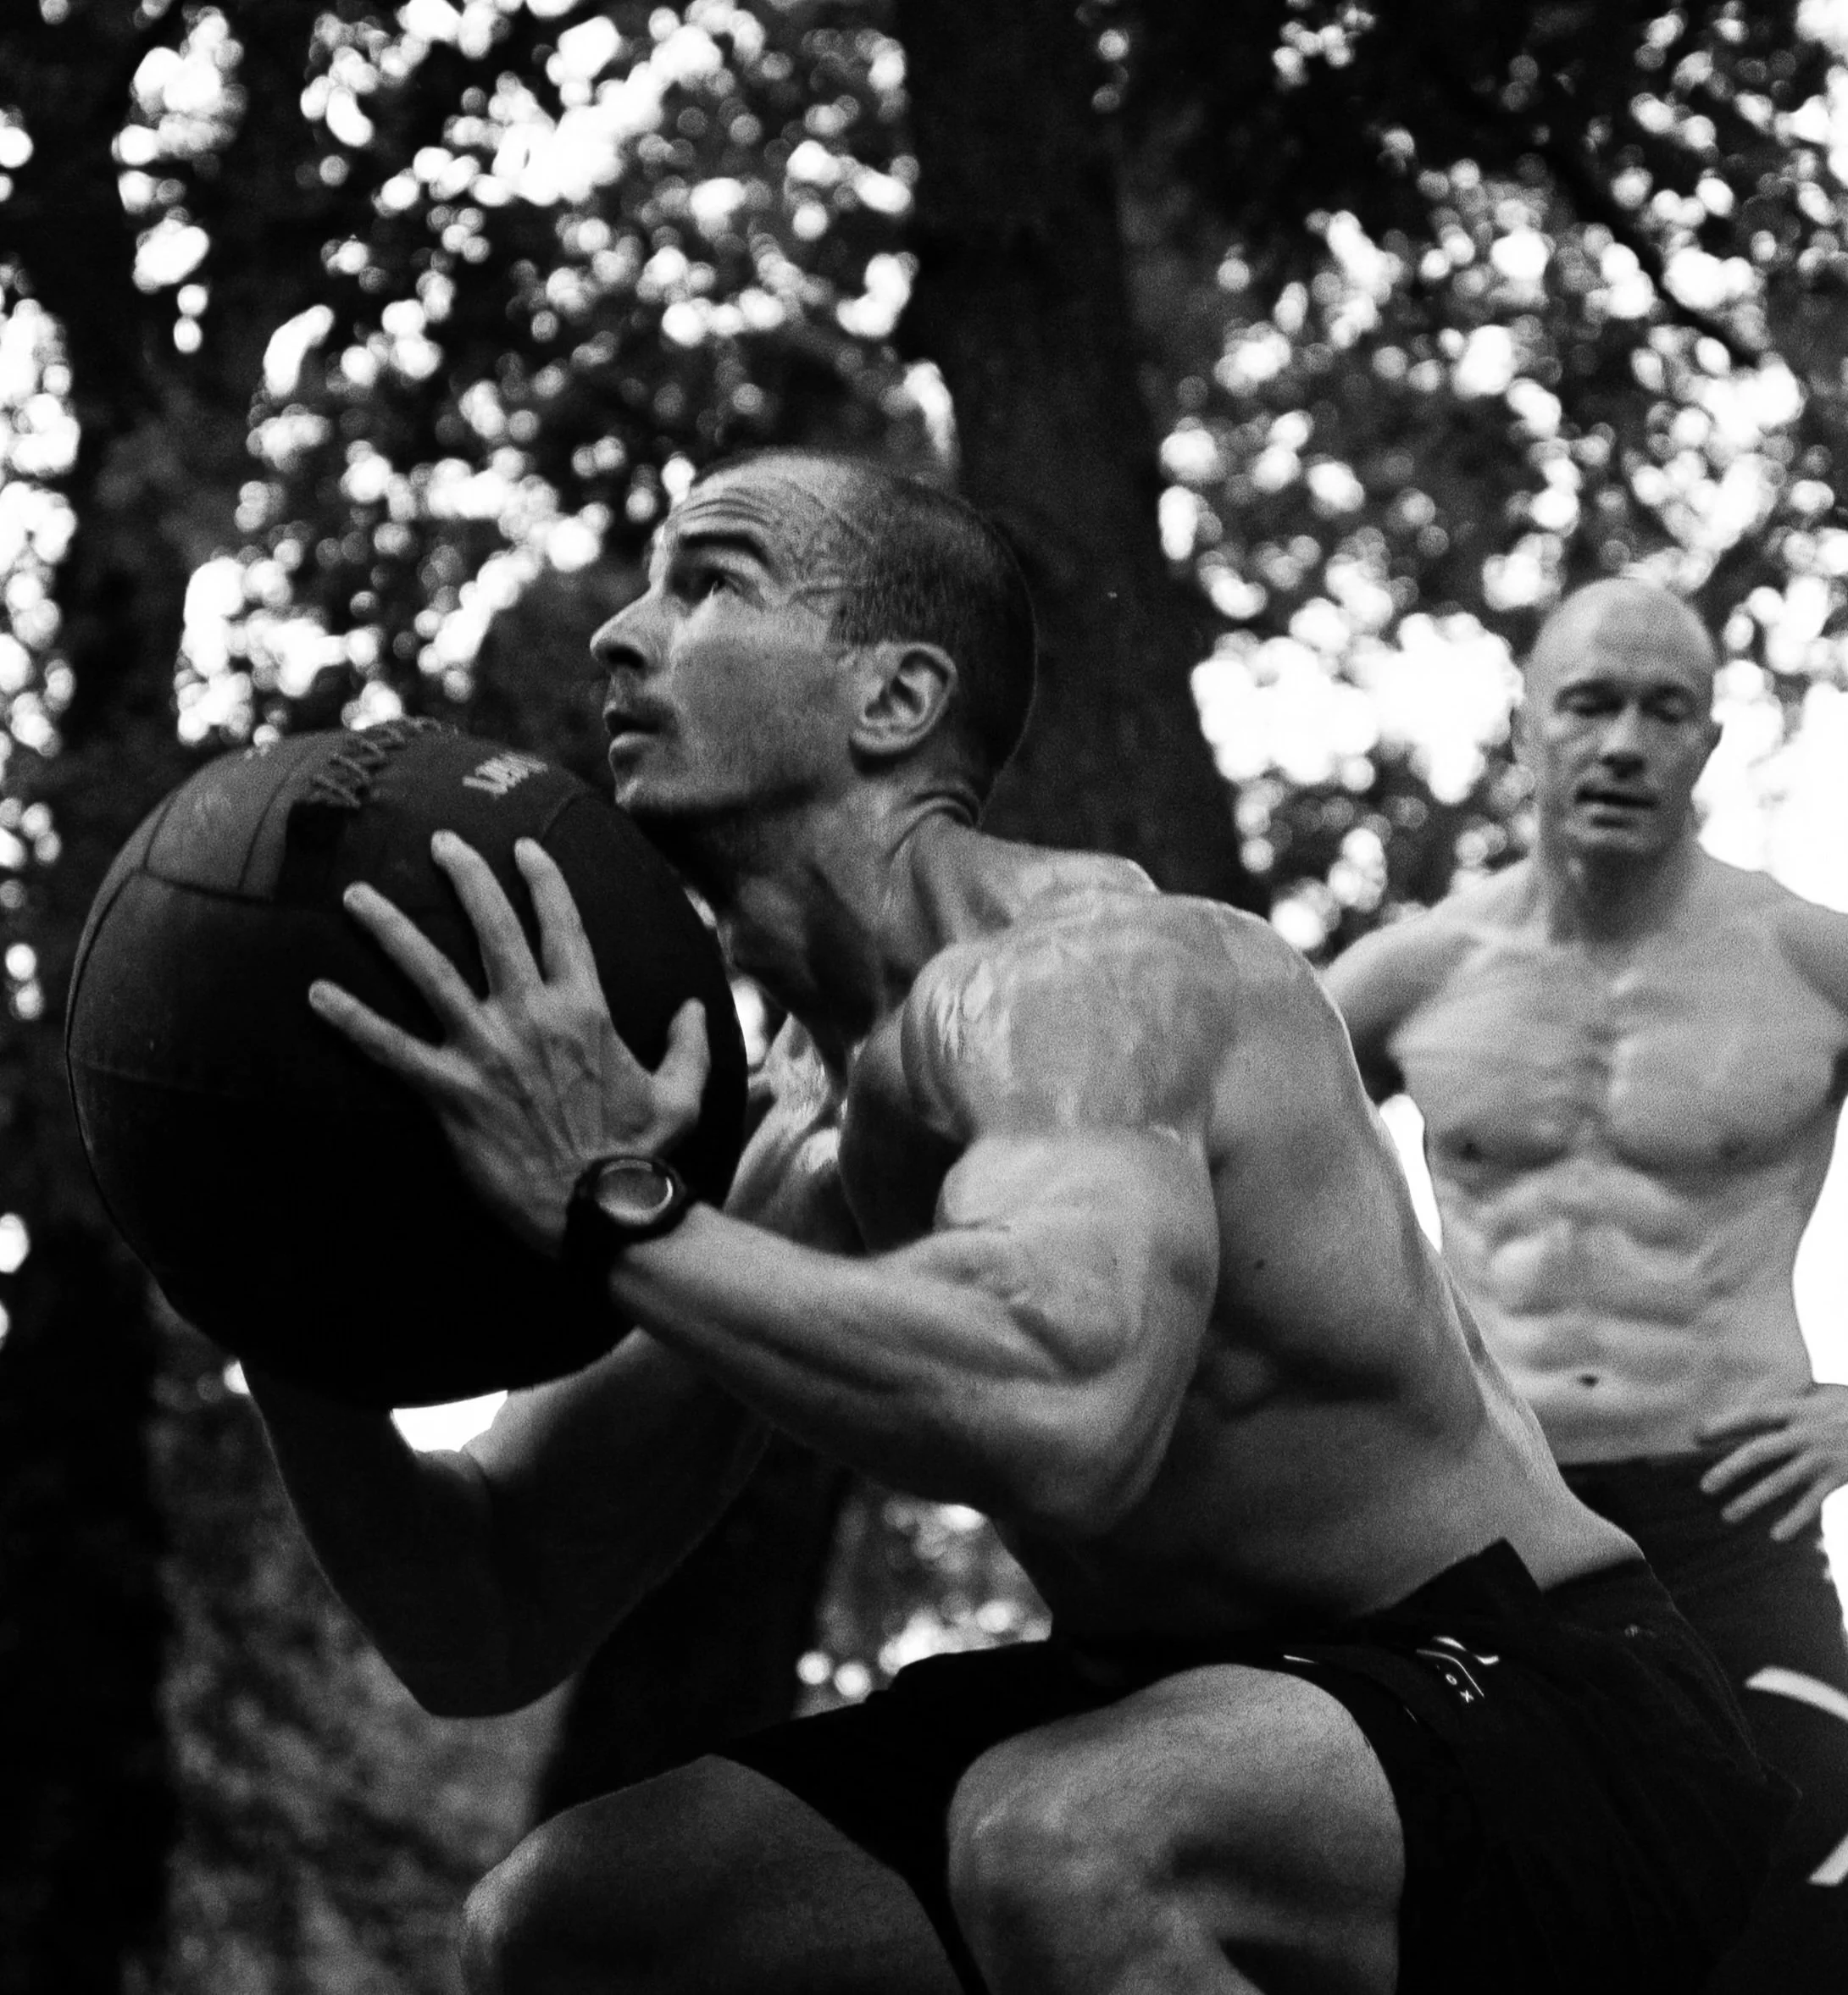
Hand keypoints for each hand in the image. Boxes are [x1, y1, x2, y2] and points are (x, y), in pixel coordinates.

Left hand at [307, 831, 709, 1256]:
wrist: (602, 1211)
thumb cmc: (643, 1155)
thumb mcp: (684, 1094)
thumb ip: (689, 1044)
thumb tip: (693, 1006)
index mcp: (586, 1009)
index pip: (562, 926)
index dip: (542, 881)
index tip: (523, 848)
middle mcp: (533, 1015)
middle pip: (493, 927)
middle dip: (465, 876)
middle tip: (439, 842)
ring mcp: (487, 1051)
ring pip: (429, 972)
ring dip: (390, 929)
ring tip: (355, 897)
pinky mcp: (451, 1093)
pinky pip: (391, 1050)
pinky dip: (352, 1021)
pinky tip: (315, 994)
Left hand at [1698, 1383, 1847, 1541]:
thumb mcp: (1828, 1393)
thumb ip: (1798, 1396)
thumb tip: (1762, 1401)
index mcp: (1799, 1408)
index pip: (1753, 1414)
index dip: (1723, 1423)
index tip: (1695, 1436)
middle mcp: (1807, 1433)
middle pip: (1758, 1451)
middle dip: (1728, 1470)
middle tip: (1704, 1487)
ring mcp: (1823, 1458)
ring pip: (1780, 1483)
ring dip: (1752, 1501)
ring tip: (1728, 1515)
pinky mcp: (1839, 1478)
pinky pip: (1812, 1503)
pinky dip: (1795, 1521)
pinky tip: (1776, 1536)